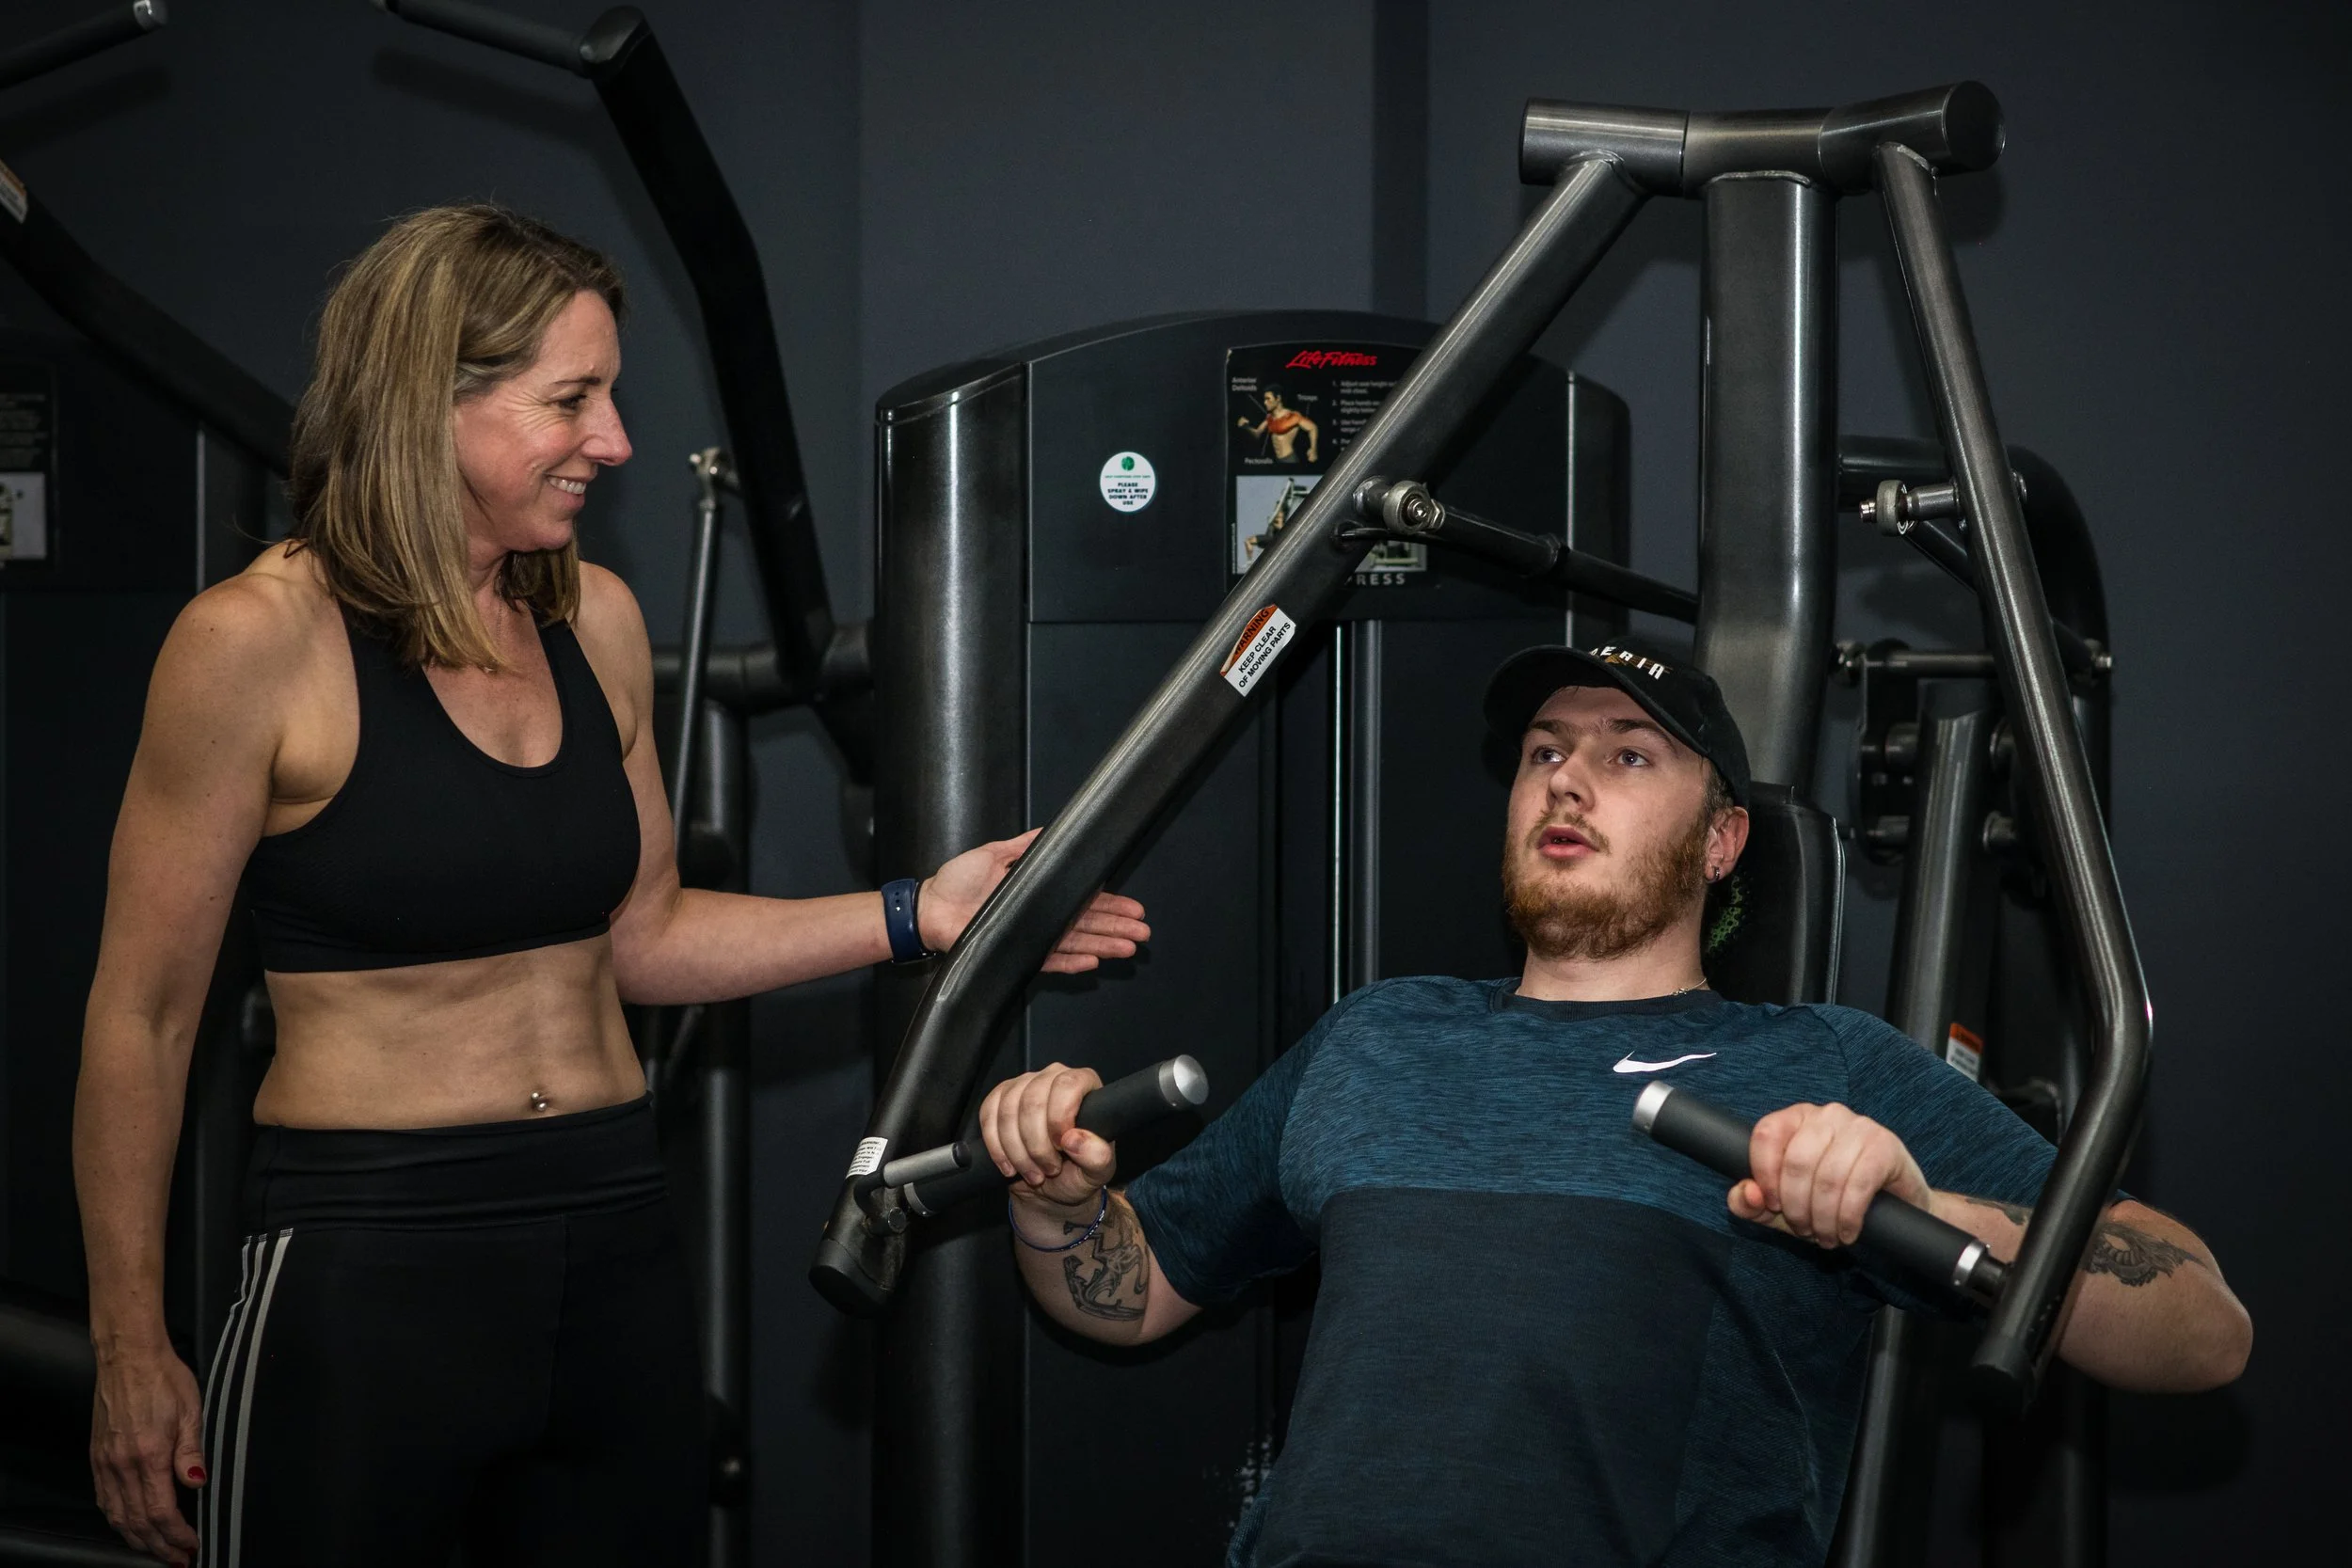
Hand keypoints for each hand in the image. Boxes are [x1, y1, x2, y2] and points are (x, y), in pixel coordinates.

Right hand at [90, 1346, 204, 1565]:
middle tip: (177, 1559)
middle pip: (138, 1522)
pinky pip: (104, 1499)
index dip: (177, 1534)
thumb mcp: (191, 1410)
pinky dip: (117, 1520)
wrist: (128, 1357)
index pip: (162, 1511)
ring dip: (138, 1539)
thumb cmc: (164, 1378)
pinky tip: (129, 1526)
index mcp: (149, 1455)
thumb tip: (197, 1482)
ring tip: (157, 1551)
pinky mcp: (97, 1457)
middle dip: (159, 1546)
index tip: (192, 1545)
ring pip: (117, 1516)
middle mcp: (123, 1464)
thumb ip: (192, 1450)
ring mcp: (106, 1462)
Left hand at [920, 828, 1150, 973]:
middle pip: (1086, 924)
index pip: (1081, 899)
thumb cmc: (956, 881)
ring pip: (1075, 943)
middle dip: (1116, 927)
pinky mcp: (1017, 953)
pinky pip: (1049, 960)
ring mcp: (1029, 936)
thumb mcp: (993, 854)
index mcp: (1036, 893)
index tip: (1133, 906)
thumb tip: (1051, 831)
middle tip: (1143, 931)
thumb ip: (1023, 846)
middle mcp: (1038, 916)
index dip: (1108, 903)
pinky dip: (1071, 962)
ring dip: (1103, 945)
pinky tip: (1094, 961)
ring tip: (1128, 947)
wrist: (930, 907)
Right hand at [979, 1062, 1115, 1207]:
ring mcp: (1023, 1084)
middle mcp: (1053, 1077)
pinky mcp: (999, 1098)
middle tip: (1048, 1169)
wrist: (1050, 1187)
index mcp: (1084, 1085)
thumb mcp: (1098, 1172)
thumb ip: (1097, 1156)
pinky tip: (1009, 1165)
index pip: (1068, 1085)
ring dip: (1017, 1151)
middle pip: (1033, 1101)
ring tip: (1032, 1172)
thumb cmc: (1077, 1172)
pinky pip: (988, 1116)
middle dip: (1037, 1145)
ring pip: (1008, 1111)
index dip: (1059, 1117)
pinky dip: (996, 1147)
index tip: (1061, 1147)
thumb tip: (1075, 1138)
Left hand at [1729, 1101, 1932, 1248]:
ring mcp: (1859, 1126)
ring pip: (1827, 1177)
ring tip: (1826, 1237)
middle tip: (1805, 1231)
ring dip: (1823, 1218)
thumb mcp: (1781, 1207)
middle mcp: (1826, 1115)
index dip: (1764, 1175)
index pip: (1766, 1135)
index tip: (1773, 1205)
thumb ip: (1750, 1202)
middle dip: (1797, 1207)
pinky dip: (1847, 1217)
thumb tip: (1746, 1193)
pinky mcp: (1885, 1146)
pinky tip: (1847, 1232)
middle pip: (1797, 1161)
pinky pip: (1858, 1185)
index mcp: (1796, 1118)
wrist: (1892, 1207)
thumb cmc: (1829, 1200)